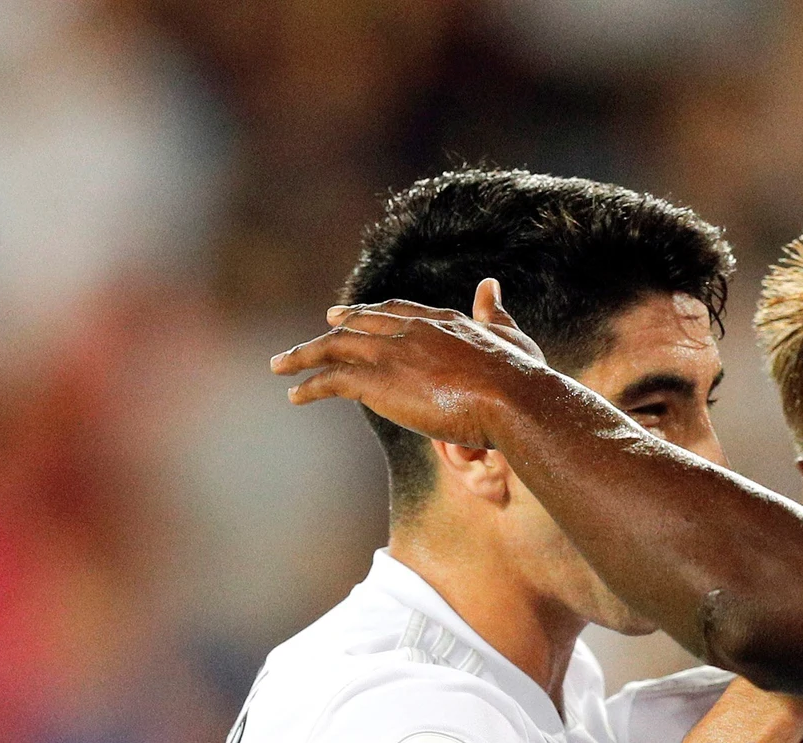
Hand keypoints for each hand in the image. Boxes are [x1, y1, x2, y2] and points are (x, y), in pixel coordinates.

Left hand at [272, 279, 550, 449]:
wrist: (510, 397)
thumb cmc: (520, 377)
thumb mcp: (511, 338)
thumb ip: (495, 314)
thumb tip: (490, 285)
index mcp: (440, 320)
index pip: (396, 311)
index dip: (372, 313)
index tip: (353, 314)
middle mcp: (408, 329)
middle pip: (360, 324)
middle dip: (336, 326)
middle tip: (320, 327)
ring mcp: (390, 352)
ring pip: (334, 348)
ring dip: (304, 356)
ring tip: (281, 365)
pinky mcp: (376, 380)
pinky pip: (330, 379)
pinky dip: (309, 385)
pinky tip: (295, 394)